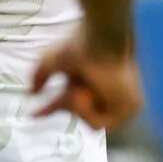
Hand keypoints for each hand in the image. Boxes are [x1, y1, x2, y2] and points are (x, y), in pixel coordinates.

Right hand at [29, 36, 143, 130]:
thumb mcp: (52, 61)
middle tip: (71, 89)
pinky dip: (89, 112)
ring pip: (92, 122)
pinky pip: (103, 124)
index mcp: (95, 81)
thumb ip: (40, 76)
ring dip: (78, 106)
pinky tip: (88, 95)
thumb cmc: (78, 44)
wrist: (101, 37)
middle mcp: (110, 92)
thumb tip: (31, 92)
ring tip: (81, 89)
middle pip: (81, 114)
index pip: (75, 102)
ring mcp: (124, 102)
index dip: (53, 108)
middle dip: (70, 104)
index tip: (33, 115)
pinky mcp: (131, 107)